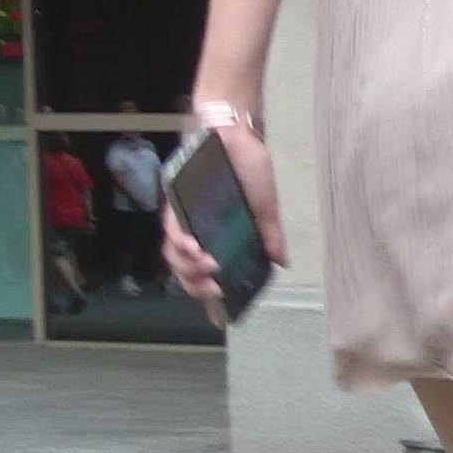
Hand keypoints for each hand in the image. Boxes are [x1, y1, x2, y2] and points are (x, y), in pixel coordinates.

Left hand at [163, 121, 286, 326]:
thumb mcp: (266, 206)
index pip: (210, 274)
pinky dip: (181, 243)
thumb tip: (281, 262)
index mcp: (219, 236)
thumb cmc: (250, 167)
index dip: (211, 299)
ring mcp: (186, 218)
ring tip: (210, 268)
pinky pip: (171, 230)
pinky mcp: (176, 202)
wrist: (236, 132)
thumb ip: (270, 235)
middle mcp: (199, 231)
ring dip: (189, 269)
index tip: (220, 319)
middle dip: (199, 287)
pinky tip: (196, 249)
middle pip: (187, 272)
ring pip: (175, 257)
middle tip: (216, 289)